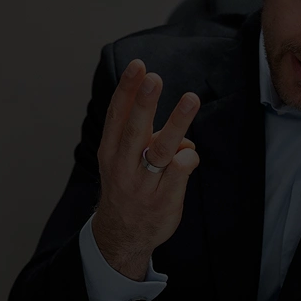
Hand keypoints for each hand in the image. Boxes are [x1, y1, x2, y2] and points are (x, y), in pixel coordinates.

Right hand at [90, 59, 200, 279]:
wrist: (122, 235)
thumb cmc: (128, 186)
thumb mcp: (121, 160)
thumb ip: (143, 138)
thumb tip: (177, 129)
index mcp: (110, 151)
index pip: (118, 115)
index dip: (127, 90)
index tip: (138, 66)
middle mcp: (124, 166)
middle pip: (135, 130)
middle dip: (144, 102)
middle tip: (154, 78)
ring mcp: (144, 185)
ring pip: (162, 149)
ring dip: (177, 123)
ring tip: (191, 98)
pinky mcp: (163, 200)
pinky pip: (179, 172)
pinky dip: (188, 158)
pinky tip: (189, 154)